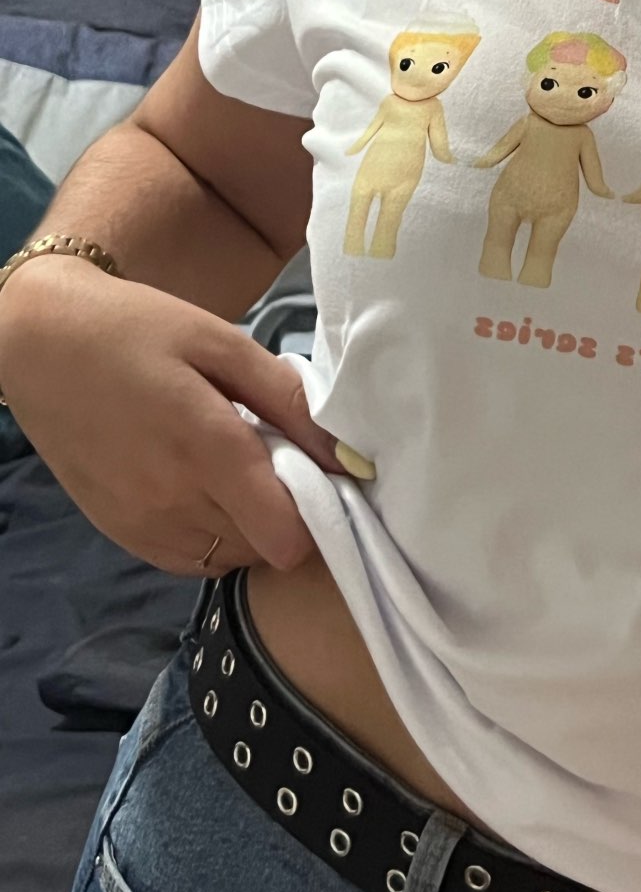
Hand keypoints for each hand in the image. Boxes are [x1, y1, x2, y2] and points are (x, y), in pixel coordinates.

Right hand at [0, 259, 347, 578]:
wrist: (42, 344)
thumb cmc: (139, 330)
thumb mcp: (222, 343)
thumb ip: (287, 399)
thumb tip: (346, 454)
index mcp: (205, 447)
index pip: (285, 535)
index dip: (319, 513)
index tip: (325, 476)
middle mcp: (172, 500)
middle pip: (264, 546)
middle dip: (287, 511)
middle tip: (278, 459)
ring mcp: (142, 524)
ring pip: (230, 557)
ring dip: (251, 527)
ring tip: (241, 472)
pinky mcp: (120, 533)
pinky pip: (191, 561)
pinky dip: (215, 539)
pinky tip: (209, 492)